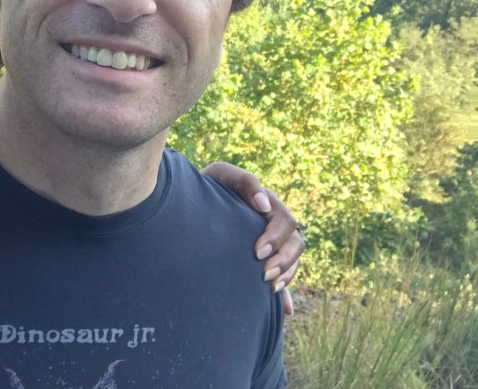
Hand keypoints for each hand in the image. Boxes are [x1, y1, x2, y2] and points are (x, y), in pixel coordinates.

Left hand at [201, 161, 305, 315]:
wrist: (191, 202)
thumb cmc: (207, 185)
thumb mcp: (222, 175)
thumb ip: (245, 182)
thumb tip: (264, 205)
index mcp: (268, 205)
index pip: (285, 222)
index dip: (276, 238)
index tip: (257, 252)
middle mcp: (274, 225)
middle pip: (295, 244)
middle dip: (284, 261)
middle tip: (264, 274)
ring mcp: (271, 243)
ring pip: (294, 261)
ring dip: (287, 275)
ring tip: (270, 287)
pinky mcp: (263, 260)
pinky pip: (282, 278)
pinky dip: (286, 295)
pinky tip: (284, 311)